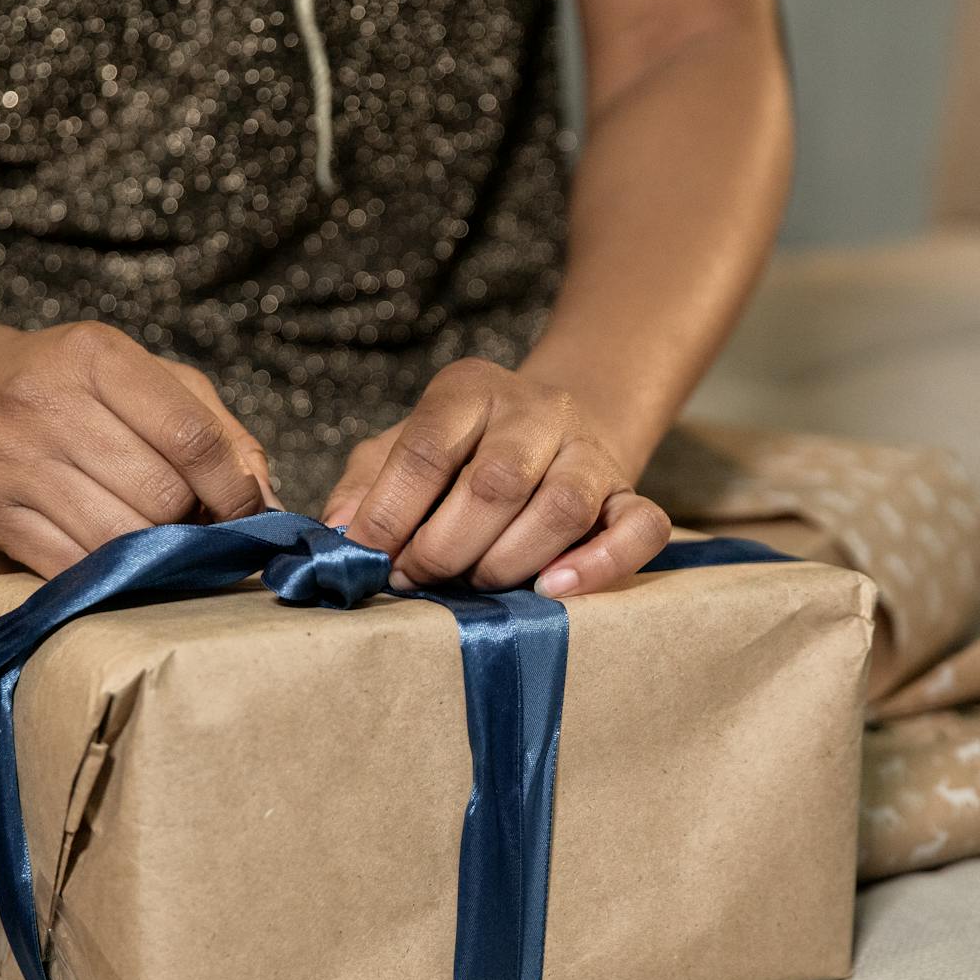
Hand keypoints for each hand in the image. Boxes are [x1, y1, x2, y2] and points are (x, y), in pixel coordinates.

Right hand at [0, 319, 273, 576]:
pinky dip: (112, 571)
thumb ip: (219, 430)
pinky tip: (120, 553)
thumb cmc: (73, 385)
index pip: (192, 438)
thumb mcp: (149, 377)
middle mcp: (46, 403)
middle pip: (161, 495)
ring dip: (156, 549)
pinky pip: (75, 566)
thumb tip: (267, 501)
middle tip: (195, 518)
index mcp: (96, 355)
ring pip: (121, 538)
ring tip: (160, 534)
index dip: (234, 487)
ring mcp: (13, 461)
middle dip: (193, 517)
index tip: (249, 508)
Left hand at [322, 359, 670, 596]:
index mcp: (470, 389)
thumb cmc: (465, 449)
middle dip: (445, 547)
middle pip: (496, 482)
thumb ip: (366, 484)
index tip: (369, 557)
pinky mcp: (630, 492)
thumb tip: (340, 533)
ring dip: (508, 562)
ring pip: (563, 507)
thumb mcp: (402, 445)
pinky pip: (638, 528)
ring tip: (476, 586)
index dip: (391, 512)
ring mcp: (590, 452)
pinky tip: (554, 589)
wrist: (559, 422)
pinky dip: (600, 565)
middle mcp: (537, 411)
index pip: (428, 447)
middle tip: (417, 579)